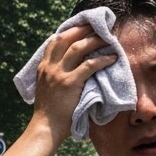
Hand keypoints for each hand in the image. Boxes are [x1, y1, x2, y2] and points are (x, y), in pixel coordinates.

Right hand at [32, 25, 117, 140]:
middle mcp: (49, 67)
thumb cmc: (50, 113)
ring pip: (78, 48)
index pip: (54, 41)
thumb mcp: (48, 88)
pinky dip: (102, 60)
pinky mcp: (69, 83)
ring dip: (94, 40)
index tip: (83, 27)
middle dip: (83, 30)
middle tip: (98, 27)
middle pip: (66, 38)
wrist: (45, 128)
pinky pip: (89, 65)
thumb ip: (56, 76)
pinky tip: (112, 58)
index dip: (70, 31)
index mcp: (43, 67)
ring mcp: (59, 74)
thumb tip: (73, 69)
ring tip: (108, 39)